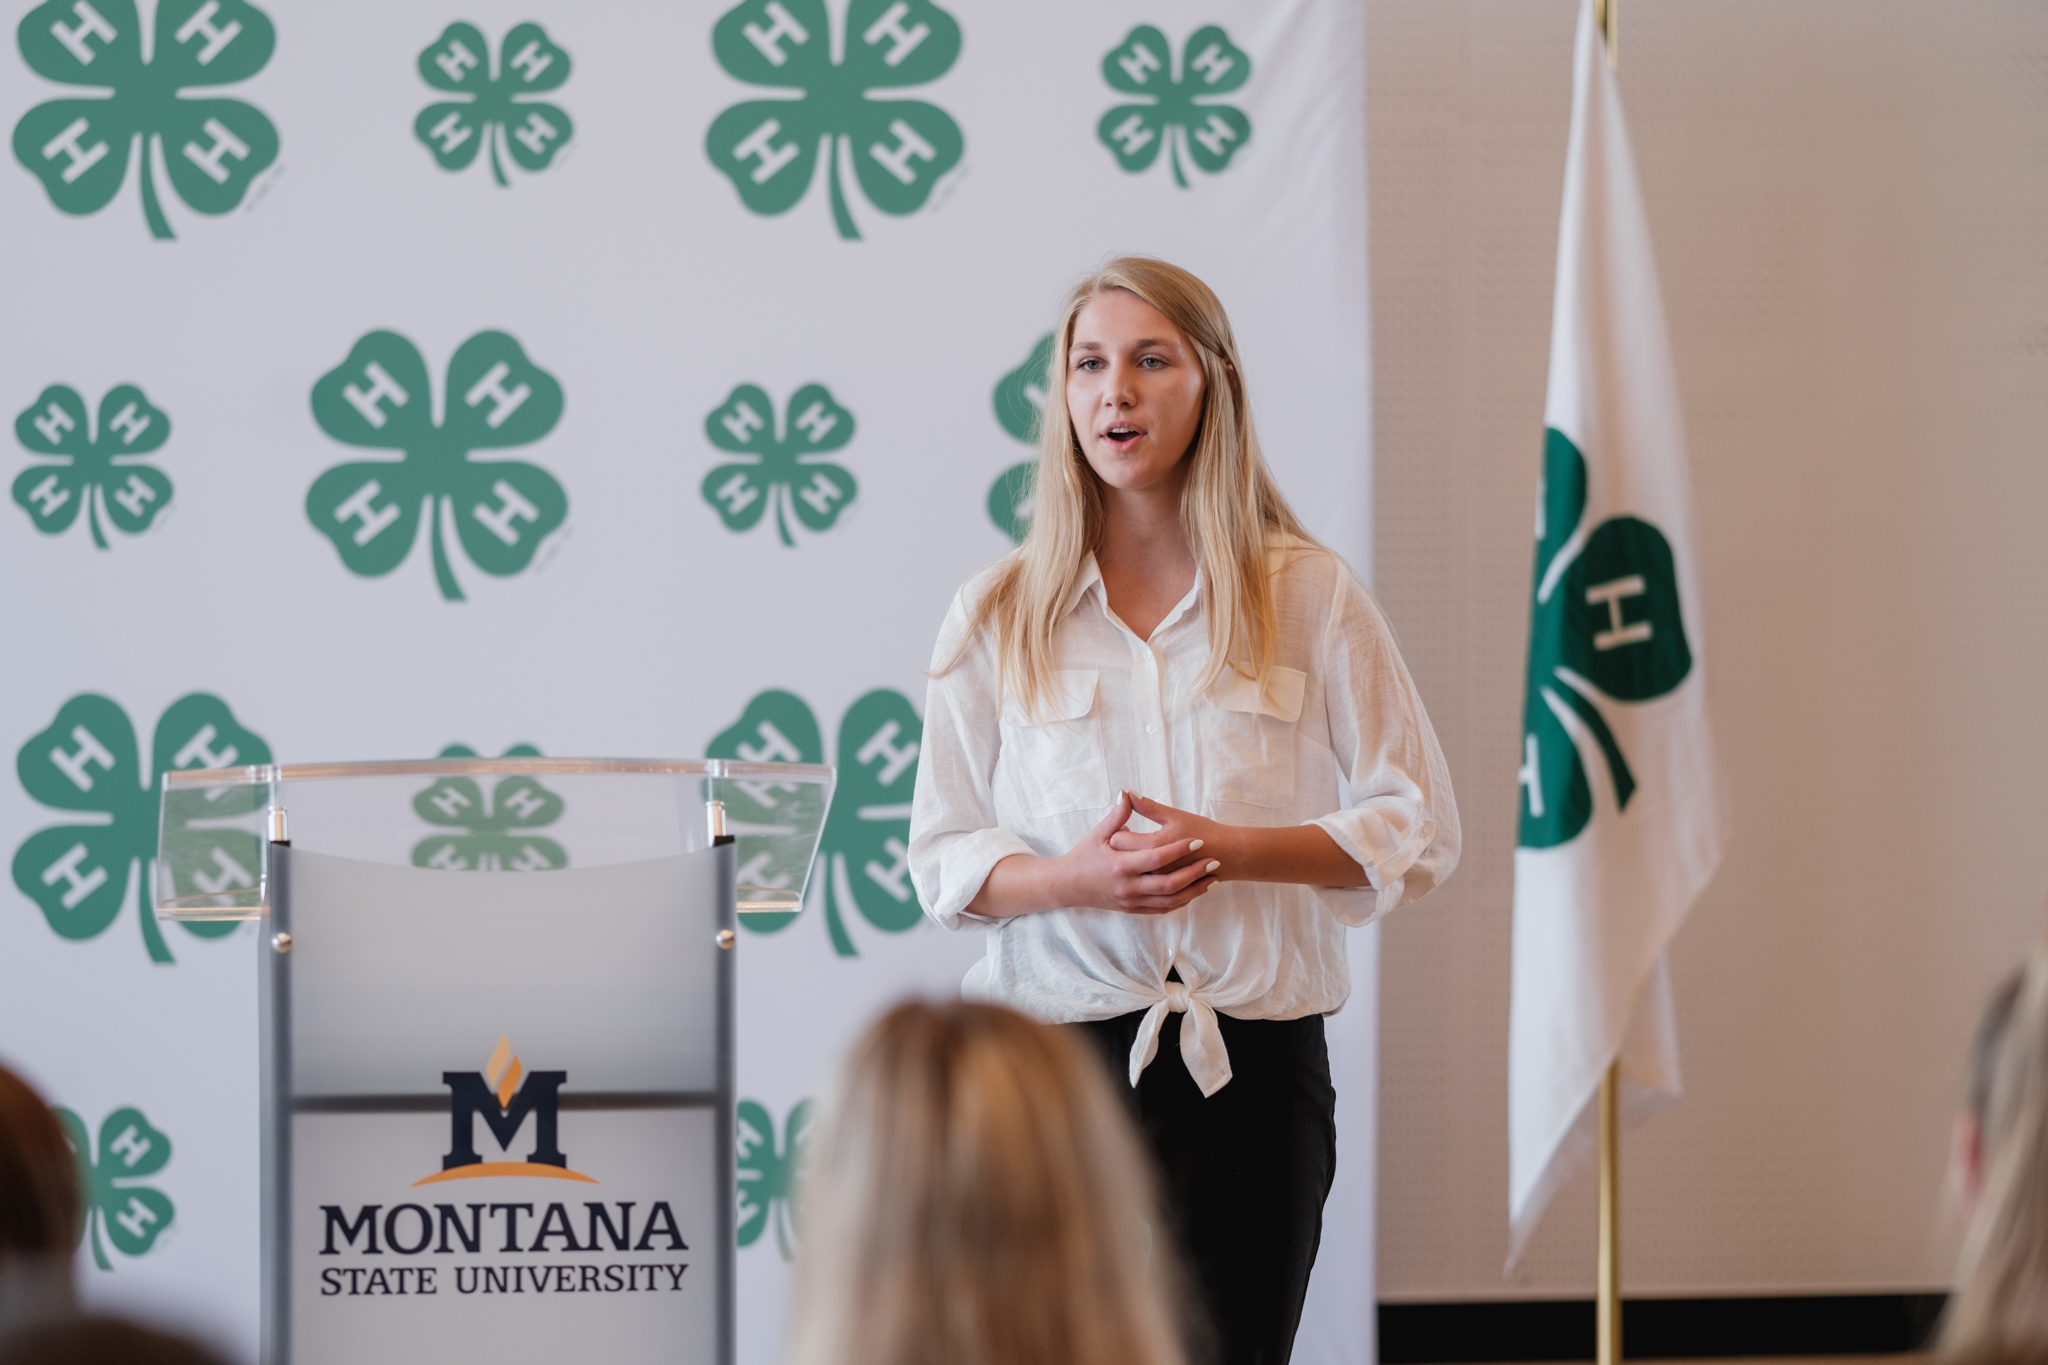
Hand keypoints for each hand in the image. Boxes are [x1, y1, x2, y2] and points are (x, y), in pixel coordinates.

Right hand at [1050, 792, 1220, 914]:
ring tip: (1212, 878)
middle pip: (1169, 884)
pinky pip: (1162, 909)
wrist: (1068, 886)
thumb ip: (1117, 816)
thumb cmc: (1084, 856)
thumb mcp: (1098, 835)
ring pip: (1170, 900)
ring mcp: (1131, 901)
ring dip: (1194, 890)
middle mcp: (1128, 887)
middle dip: (1194, 872)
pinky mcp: (1133, 910)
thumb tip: (1129, 792)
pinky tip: (1195, 891)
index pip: (1157, 858)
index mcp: (1120, 866)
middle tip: (1213, 860)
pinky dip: (1181, 901)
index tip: (1198, 840)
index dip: (1179, 849)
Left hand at [1107, 794, 1236, 879]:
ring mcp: (1160, 884)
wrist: (1228, 855)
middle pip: (1121, 857)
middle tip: (1127, 840)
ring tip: (1137, 854)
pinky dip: (1142, 878)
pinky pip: (1144, 888)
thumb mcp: (1175, 816)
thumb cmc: (1203, 832)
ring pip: (1131, 875)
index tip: (1126, 827)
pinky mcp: (1166, 893)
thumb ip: (1148, 806)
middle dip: (1121, 848)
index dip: (1119, 831)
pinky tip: (1148, 869)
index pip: (1118, 840)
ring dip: (1130, 864)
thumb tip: (1128, 792)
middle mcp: (1153, 868)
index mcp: (1153, 846)